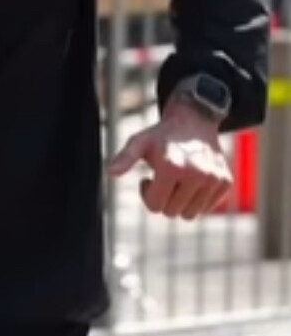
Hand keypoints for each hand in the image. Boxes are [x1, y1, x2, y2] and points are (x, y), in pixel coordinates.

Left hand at [108, 100, 231, 218]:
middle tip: (165, 178)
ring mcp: (214, 179)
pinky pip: (206, 208)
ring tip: (178, 180)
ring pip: (190, 215)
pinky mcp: (226, 182)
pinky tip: (193, 181)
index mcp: (172, 167)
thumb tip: (110, 172)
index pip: (155, 206)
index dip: (148, 195)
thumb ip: (125, 157)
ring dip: (180, 202)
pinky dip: (197, 200)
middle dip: (164, 199)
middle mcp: (197, 174)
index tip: (149, 178)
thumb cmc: (161, 135)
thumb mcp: (139, 142)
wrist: (195, 121)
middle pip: (171, 212)